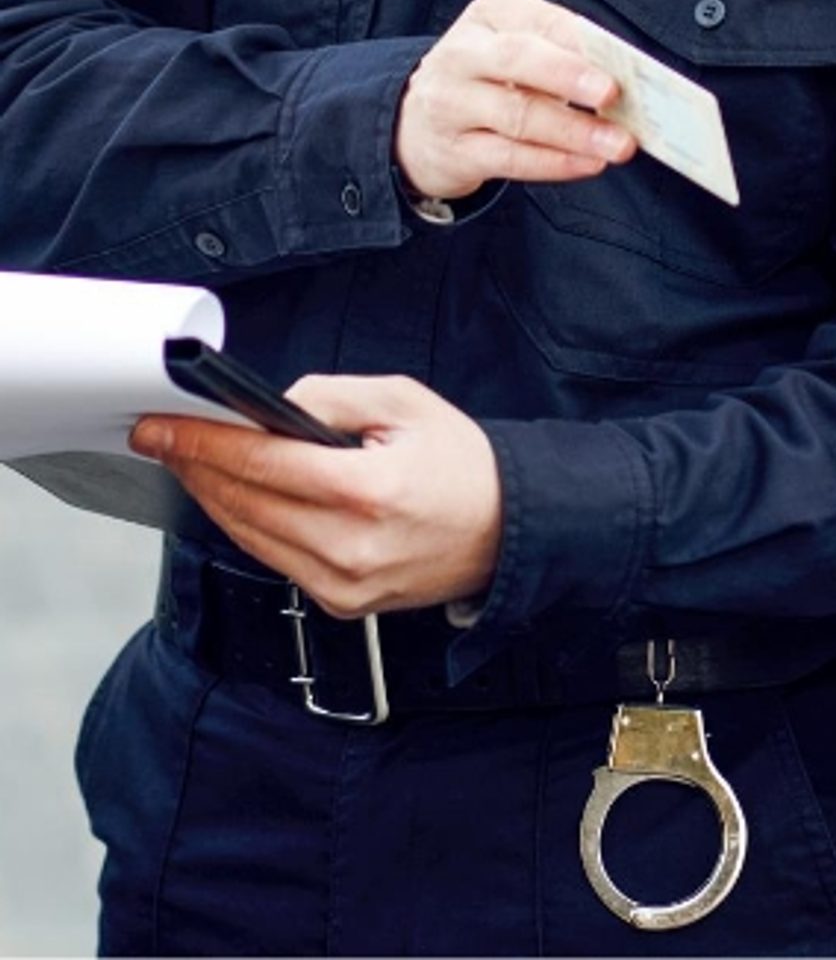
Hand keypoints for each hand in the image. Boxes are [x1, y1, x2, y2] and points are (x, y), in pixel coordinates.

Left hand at [131, 375, 502, 615]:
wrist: (506, 529)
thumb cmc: (461, 464)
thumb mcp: (405, 401)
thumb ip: (332, 396)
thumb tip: (272, 407)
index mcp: (369, 489)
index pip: (264, 462)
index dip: (204, 442)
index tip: (165, 426)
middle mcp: (351, 546)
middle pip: (245, 504)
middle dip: (198, 466)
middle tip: (165, 438)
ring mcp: (343, 584)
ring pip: (250, 537)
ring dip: (214, 498)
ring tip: (192, 463)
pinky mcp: (340, 603)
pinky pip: (274, 560)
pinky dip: (247, 526)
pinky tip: (235, 497)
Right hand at [396, 0, 635, 201]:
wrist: (417, 125)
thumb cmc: (488, 77)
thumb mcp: (518, 46)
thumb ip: (564, 52)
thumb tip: (624, 74)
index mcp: (491, 13)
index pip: (542, 21)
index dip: (581, 40)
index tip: (622, 59)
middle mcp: (463, 53)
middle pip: (518, 59)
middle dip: (569, 75)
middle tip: (613, 93)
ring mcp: (451, 104)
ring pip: (518, 115)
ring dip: (575, 132)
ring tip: (619, 143)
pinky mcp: (453, 151)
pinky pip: (510, 158)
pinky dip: (555, 163)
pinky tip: (589, 163)